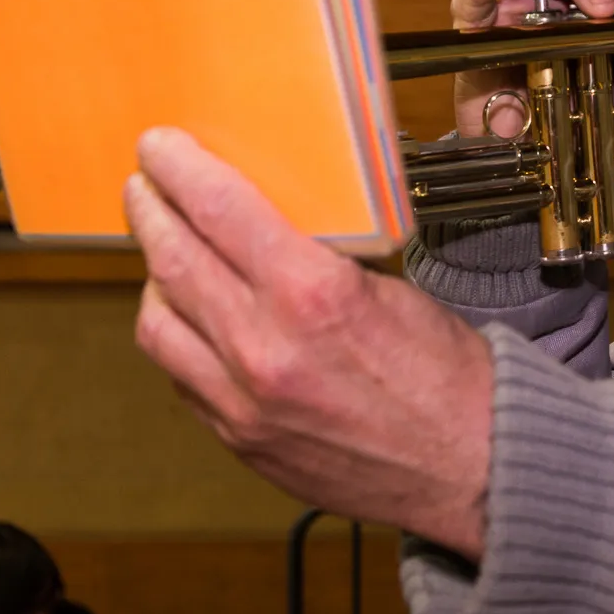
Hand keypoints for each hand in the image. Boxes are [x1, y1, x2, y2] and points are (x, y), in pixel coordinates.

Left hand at [126, 127, 492, 558]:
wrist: (470, 468)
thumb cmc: (446, 375)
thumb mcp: (389, 289)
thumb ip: (315, 261)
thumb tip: (265, 226)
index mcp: (313, 294)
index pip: (218, 209)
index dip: (179, 168)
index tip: (160, 146)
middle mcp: (265, 348)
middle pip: (171, 260)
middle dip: (148, 211)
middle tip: (144, 186)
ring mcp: (243, 402)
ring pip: (157, 324)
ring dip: (155, 278)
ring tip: (166, 254)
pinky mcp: (239, 439)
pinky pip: (181, 377)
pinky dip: (180, 338)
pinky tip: (198, 320)